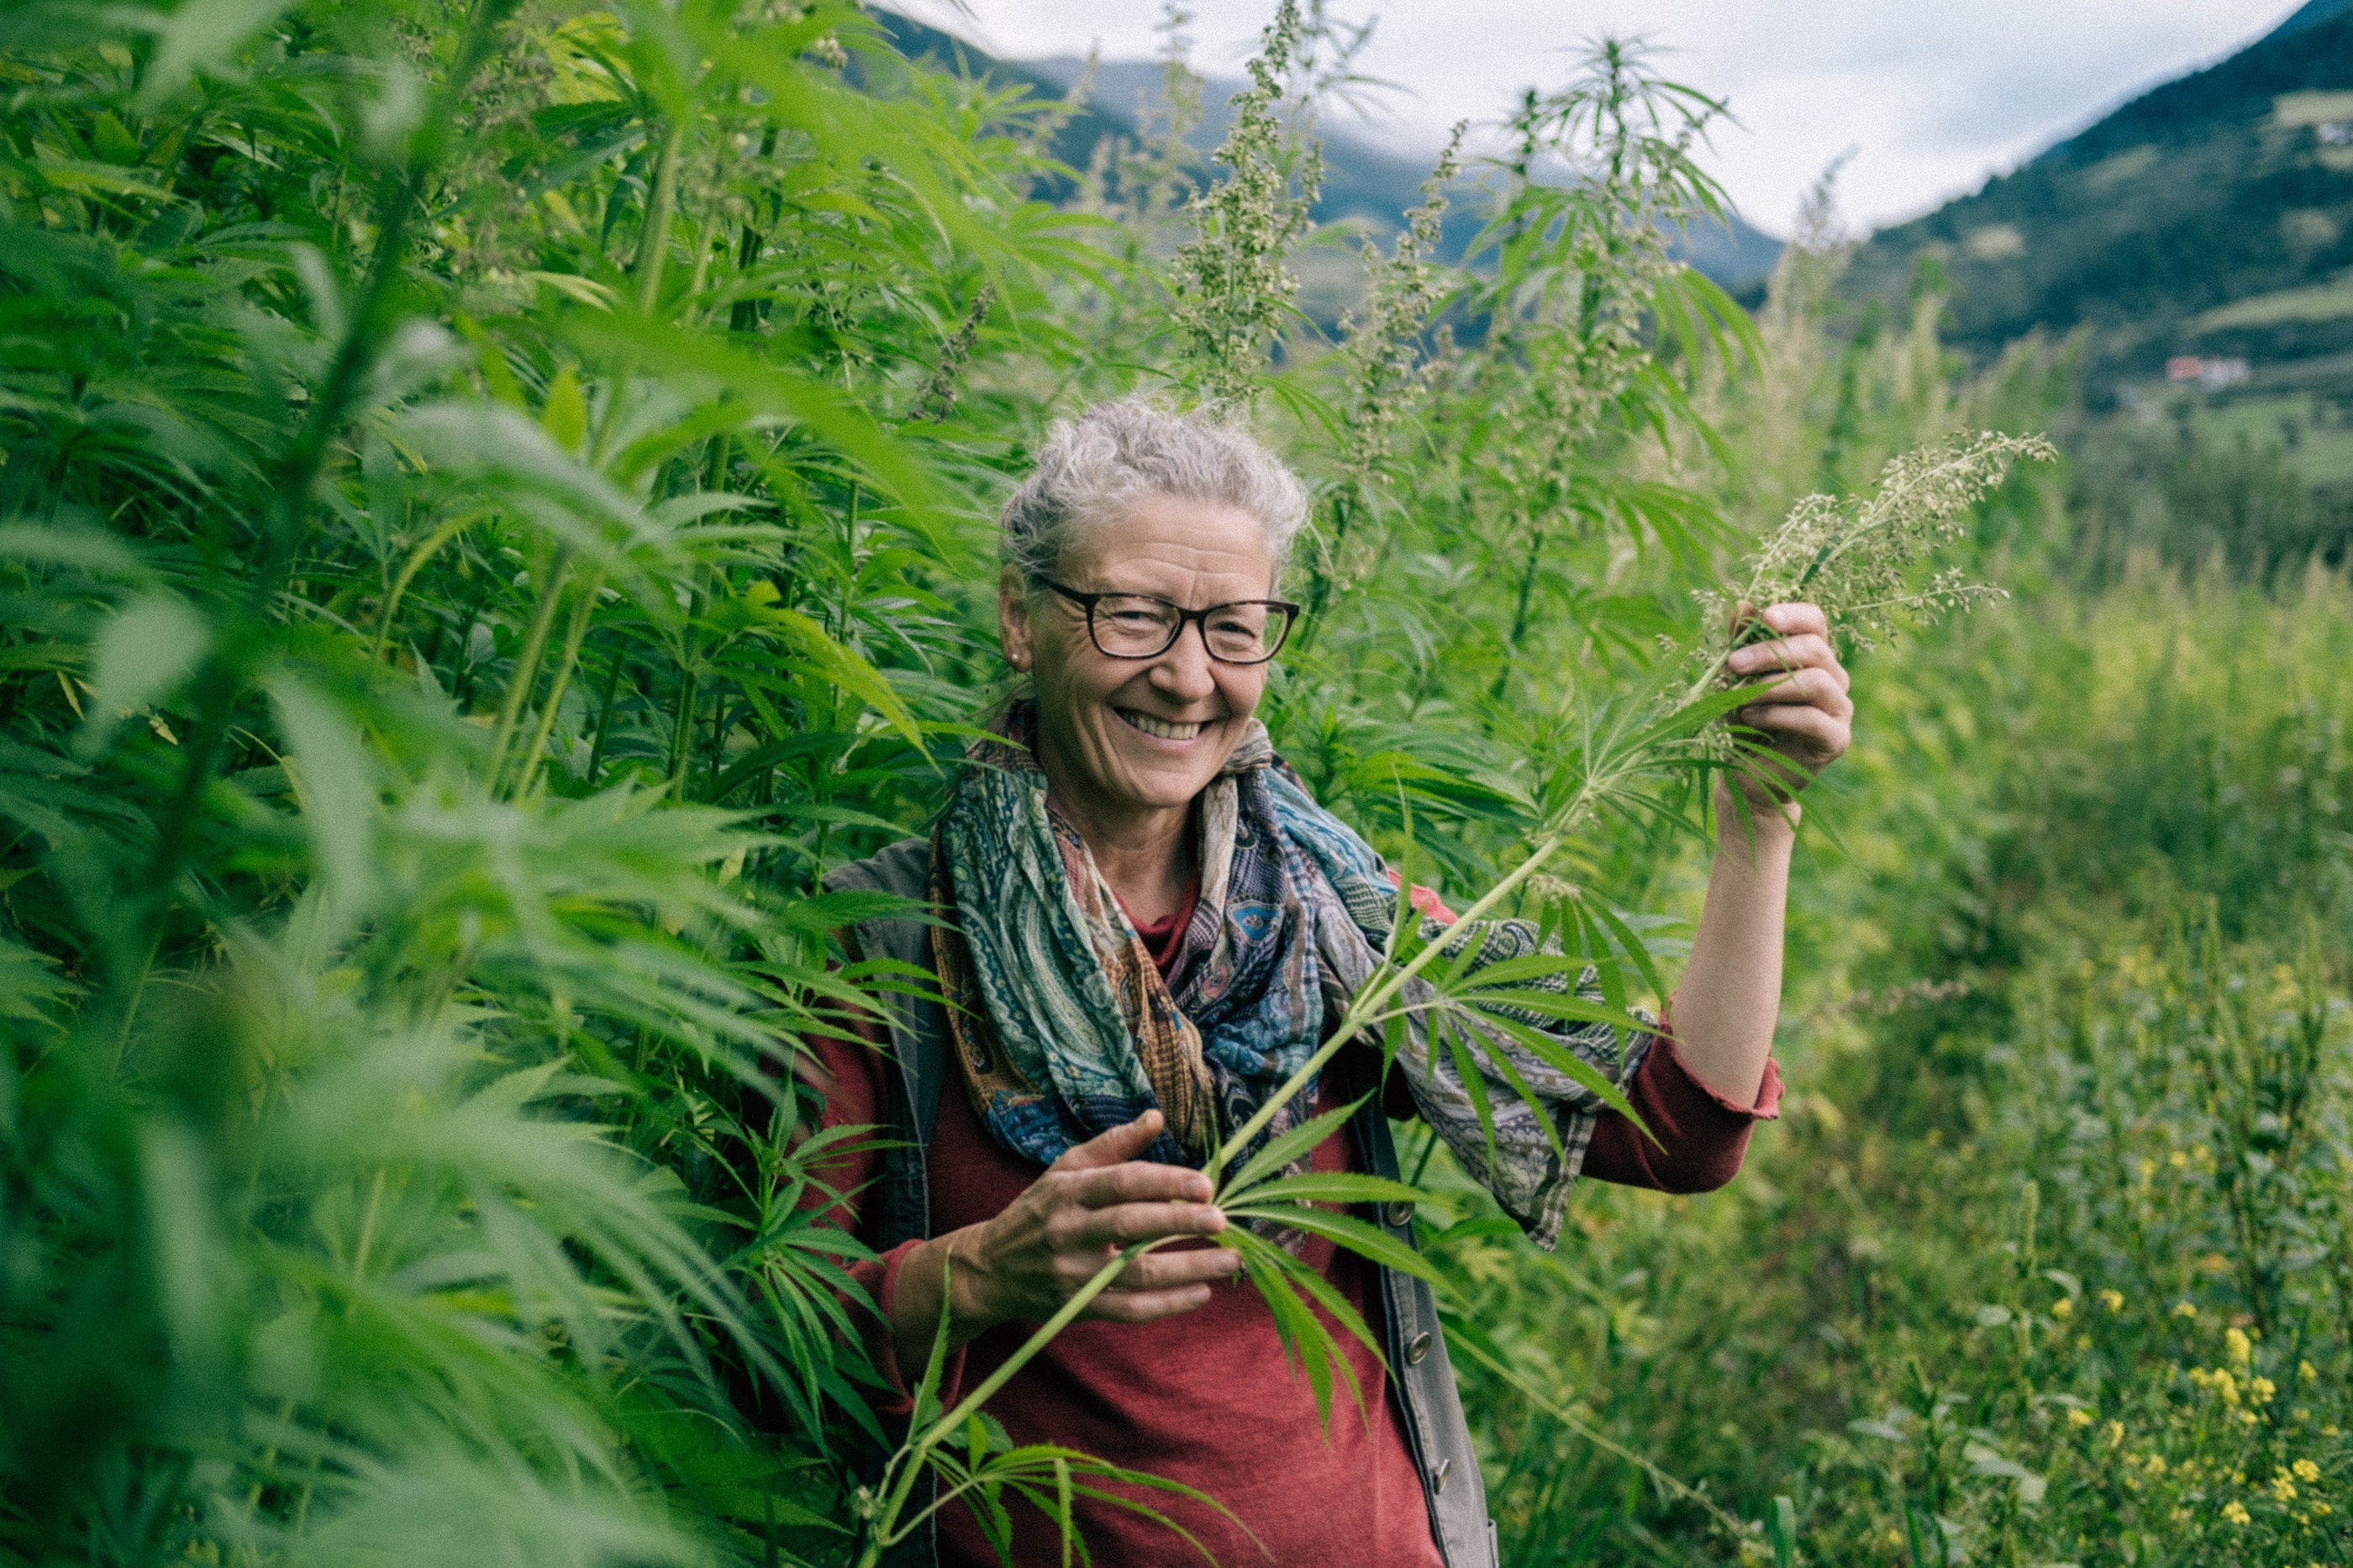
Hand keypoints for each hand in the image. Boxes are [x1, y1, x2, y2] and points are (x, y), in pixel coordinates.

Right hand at [906, 1111, 1239, 1358]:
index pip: (1121, 1183)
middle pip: (1130, 1226)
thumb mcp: (1065, 1170)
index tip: (1206, 1184)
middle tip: (1222, 1220)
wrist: (990, 1269)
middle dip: (1180, 1222)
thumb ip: (1113, 1145)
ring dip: (1188, 1268)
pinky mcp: (1080, 1307)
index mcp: (1067, 1192)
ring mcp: (1074, 1274)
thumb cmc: (1038, 1211)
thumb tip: (1156, 1117)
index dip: (1165, 1182)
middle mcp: (1069, 1232)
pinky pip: (1131, 1310)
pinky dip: (1169, 1304)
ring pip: (1137, 1273)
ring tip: (1230, 1261)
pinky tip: (1201, 1293)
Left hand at [1723, 601, 1851, 805]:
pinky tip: (1750, 719)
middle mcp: (1833, 677)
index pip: (1816, 621)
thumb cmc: (1742, 720)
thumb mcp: (1735, 679)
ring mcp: (1840, 708)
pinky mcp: (1836, 739)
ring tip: (1739, 699)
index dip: (1793, 615)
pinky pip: (1813, 718)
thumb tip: (1741, 605)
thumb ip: (1740, 643)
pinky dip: (1777, 715)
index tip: (1764, 617)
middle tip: (1733, 664)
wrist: (1745, 774)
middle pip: (1813, 648)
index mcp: (1812, 656)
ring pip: (1815, 681)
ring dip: (1771, 686)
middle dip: (1769, 652)